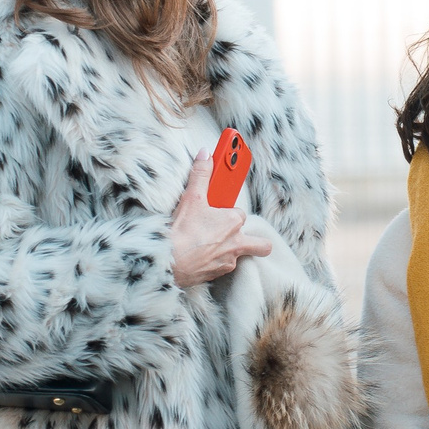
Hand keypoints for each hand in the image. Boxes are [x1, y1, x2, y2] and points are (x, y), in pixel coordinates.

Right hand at [170, 153, 271, 285]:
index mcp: (234, 222)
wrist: (169, 261)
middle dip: (254, 240)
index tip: (220, 209)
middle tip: (233, 233)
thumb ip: (200, 175)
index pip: (239, 214)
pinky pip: (222, 267)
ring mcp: (228, 261)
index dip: (227, 212)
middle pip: (260, 244)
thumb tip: (205, 155)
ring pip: (238, 255)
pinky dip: (214, 262)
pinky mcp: (217, 274)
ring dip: (228, 250)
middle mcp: (236, 243)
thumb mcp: (192, 198)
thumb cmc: (182, 230)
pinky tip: (199, 257)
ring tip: (210, 245)